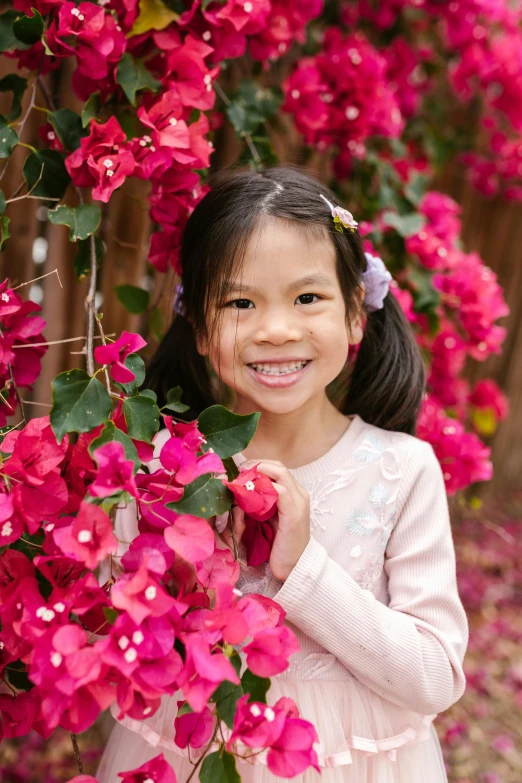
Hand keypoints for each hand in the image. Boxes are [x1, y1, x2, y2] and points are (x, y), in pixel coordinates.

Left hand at [238, 459, 309, 581]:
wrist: (293, 567)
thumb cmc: (278, 545)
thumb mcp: (267, 518)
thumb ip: (259, 503)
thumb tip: (239, 492)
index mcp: (294, 493)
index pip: (276, 468)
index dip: (257, 466)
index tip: (239, 472)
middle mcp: (299, 493)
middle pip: (278, 466)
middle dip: (255, 466)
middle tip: (237, 473)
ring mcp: (298, 502)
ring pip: (279, 473)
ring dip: (256, 475)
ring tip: (240, 483)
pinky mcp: (294, 513)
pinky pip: (279, 491)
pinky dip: (262, 489)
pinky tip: (248, 496)